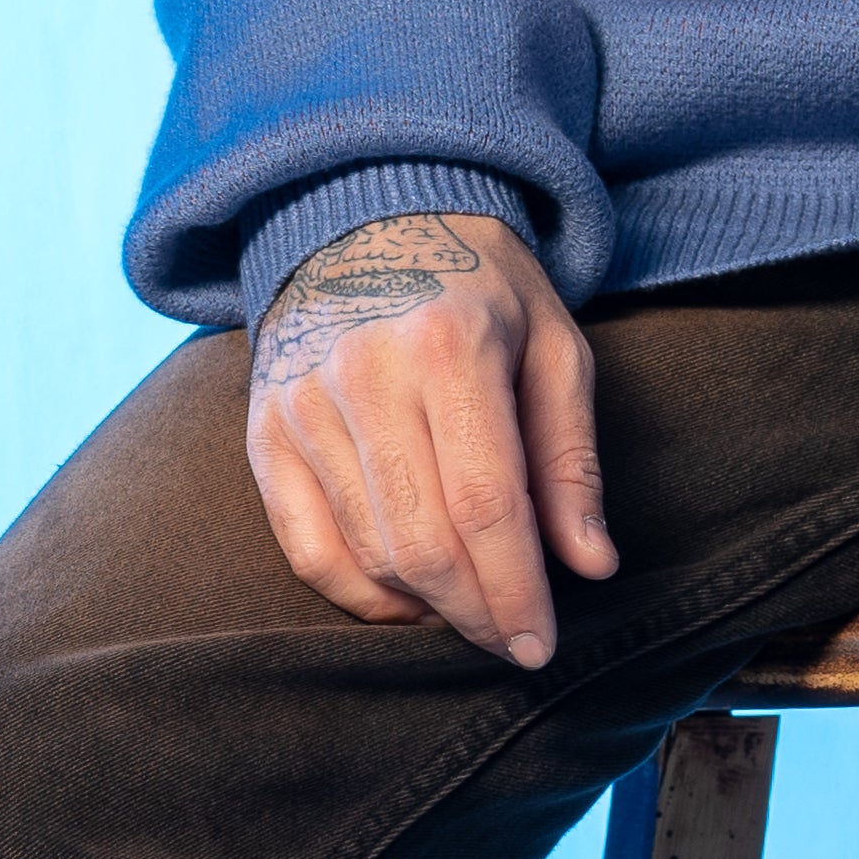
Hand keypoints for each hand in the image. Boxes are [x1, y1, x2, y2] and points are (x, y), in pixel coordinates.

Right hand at [245, 210, 615, 664]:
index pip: (485, 505)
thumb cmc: (482, 287)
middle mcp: (363, 376)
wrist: (371, 215)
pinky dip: (358, 592)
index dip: (516, 589)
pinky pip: (306, 546)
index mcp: (448, 347)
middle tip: (512, 640)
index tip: (541, 644)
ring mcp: (302, 405)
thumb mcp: (554, 347)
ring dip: (424, 605)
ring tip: (471, 611)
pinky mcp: (266, 430)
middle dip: (474, 612)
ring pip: (365, 552)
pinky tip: (406, 598)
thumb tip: (591, 564)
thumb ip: (571, 460)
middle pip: (421, 542)